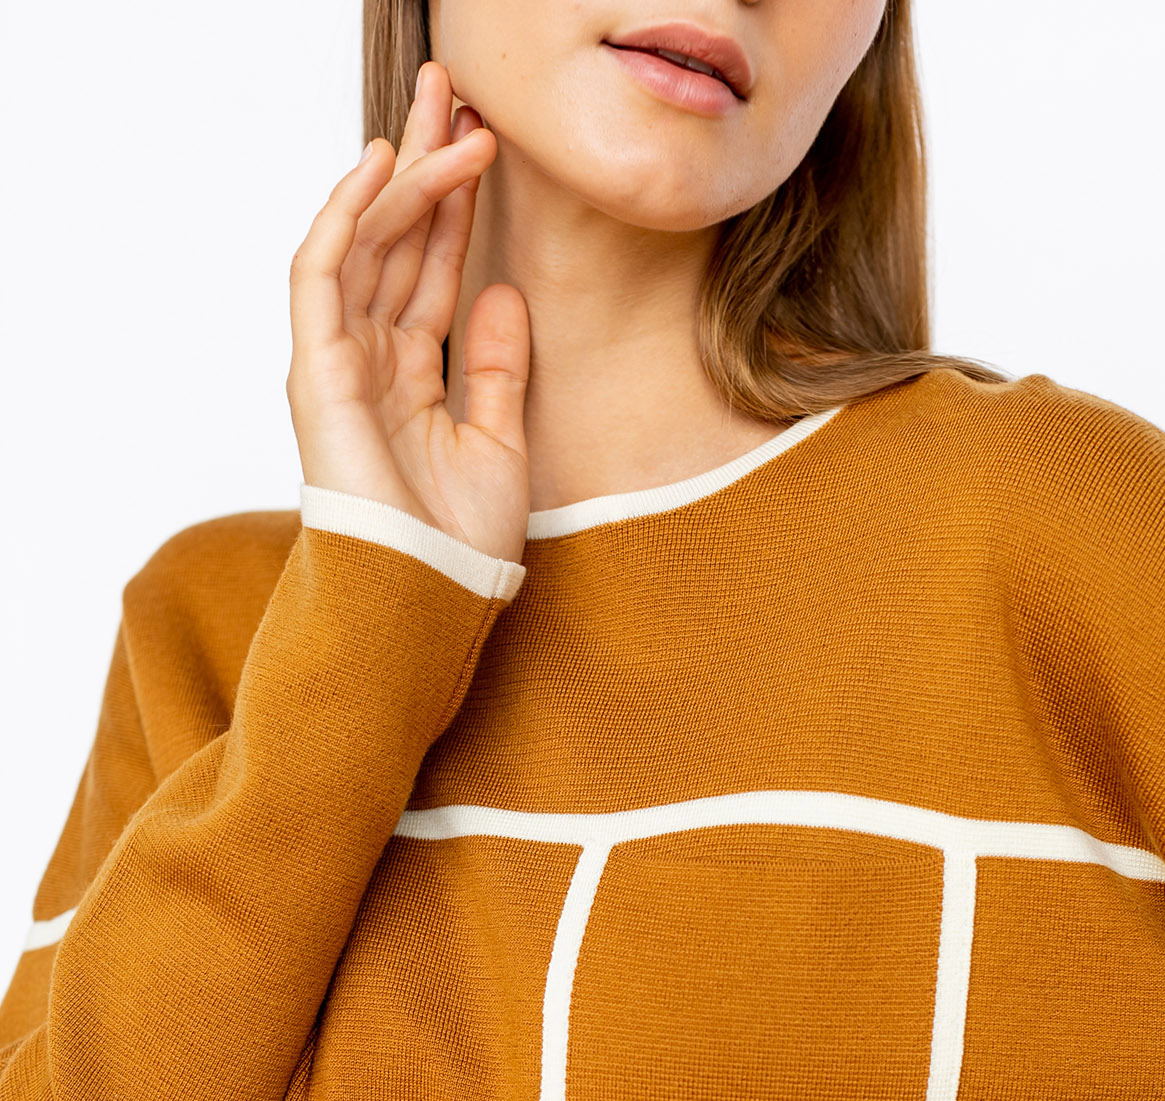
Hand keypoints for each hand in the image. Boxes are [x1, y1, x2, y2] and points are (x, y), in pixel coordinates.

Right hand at [286, 60, 530, 565]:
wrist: (430, 599)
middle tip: (454, 91)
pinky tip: (381, 165)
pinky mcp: (316, 370)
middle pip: (395, 240)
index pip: (431, 268)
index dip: (456, 205)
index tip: (488, 143)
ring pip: (366, 242)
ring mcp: (339, 362)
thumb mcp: (501, 440)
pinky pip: (322, 273)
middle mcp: (370, 360)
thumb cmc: (461, 544)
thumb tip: (502, 292)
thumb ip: (497, 367)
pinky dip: (347, 216)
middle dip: (423, 164)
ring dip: (403, 176)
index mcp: (410, 376)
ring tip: (448, 116)